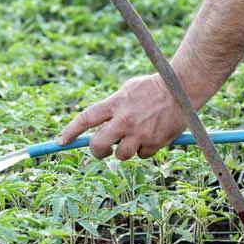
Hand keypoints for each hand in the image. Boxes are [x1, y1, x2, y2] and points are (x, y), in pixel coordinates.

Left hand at [57, 74, 187, 159]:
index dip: (71, 131)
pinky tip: (152, 136)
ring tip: (134, 138)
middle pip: (98, 145)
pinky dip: (144, 150)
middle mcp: (125, 120)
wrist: (182, 89)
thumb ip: (112, 107)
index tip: (61, 142)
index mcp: (116, 103)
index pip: (86, 119)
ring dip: (124, 151)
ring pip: (121, 155)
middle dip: (97, 151)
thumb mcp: (128, 90)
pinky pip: (142, 155)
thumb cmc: (153, 88)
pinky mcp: (154, 143)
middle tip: (101, 150)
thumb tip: (97, 126)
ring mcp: (140, 133)